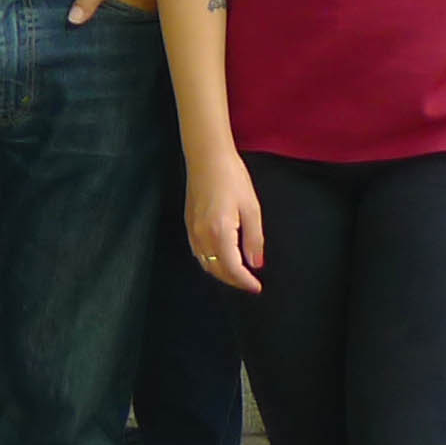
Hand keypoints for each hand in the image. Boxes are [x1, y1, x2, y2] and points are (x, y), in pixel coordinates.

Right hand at [184, 150, 264, 294]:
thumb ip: (254, 239)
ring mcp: (192, 231)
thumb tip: (256, 263)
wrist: (207, 158)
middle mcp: (202, 236)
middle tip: (250, 282)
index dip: (245, 281)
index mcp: (220, 232)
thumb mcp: (251, 208)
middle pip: (217, 270)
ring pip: (205, 264)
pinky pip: (198, 253)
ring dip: (221, 273)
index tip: (256, 287)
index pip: (232, 268)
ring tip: (238, 273)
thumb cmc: (232, 178)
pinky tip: (221, 259)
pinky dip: (210, 262)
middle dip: (234, 280)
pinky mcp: (188, 224)